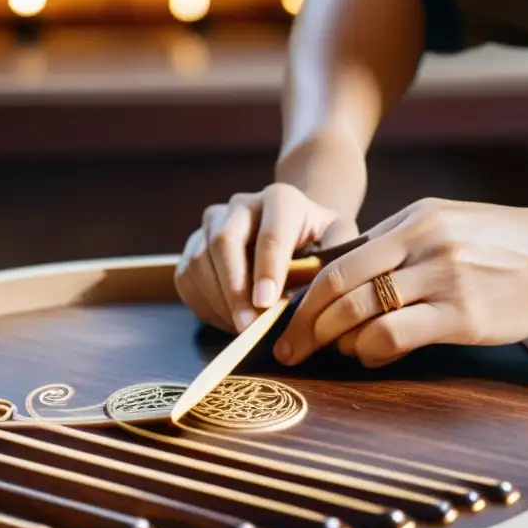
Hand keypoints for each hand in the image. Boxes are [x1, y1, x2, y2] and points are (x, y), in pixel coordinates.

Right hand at [175, 183, 357, 332]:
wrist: (294, 227)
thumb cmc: (320, 239)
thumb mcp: (340, 241)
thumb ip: (336, 258)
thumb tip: (323, 290)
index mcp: (281, 199)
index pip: (270, 234)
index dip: (267, 270)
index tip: (267, 303)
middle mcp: (241, 204)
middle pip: (225, 243)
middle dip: (235, 290)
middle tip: (248, 326)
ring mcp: (213, 223)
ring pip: (201, 261)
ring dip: (219, 301)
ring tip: (243, 328)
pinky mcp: (194, 245)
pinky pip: (187, 277)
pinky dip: (204, 304)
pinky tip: (228, 319)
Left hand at [272, 198, 527, 367]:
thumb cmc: (501, 246)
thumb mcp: (446, 225)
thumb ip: (400, 245)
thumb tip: (348, 276)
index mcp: (412, 220)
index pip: (341, 258)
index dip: (307, 292)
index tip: (289, 316)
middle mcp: (422, 241)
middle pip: (339, 282)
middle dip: (304, 320)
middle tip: (287, 347)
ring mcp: (442, 276)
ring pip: (361, 308)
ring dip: (331, 338)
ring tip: (326, 354)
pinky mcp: (462, 312)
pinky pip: (396, 333)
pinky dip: (370, 350)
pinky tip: (371, 356)